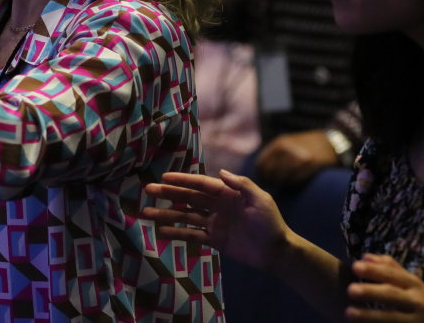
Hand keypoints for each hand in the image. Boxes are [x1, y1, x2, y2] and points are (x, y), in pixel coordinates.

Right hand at [142, 169, 290, 271]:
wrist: (276, 252)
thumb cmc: (271, 223)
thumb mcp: (260, 200)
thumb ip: (242, 185)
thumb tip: (220, 171)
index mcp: (227, 193)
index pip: (200, 184)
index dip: (182, 180)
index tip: (164, 176)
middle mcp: (217, 205)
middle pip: (188, 197)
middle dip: (168, 193)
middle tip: (148, 190)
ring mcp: (214, 222)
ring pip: (186, 216)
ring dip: (167, 214)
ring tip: (147, 213)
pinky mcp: (214, 240)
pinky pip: (192, 235)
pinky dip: (177, 233)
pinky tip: (162, 232)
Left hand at [254, 130, 338, 189]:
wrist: (328, 143)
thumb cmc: (304, 145)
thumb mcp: (286, 142)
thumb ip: (273, 154)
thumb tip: (259, 171)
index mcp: (278, 143)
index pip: (261, 163)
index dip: (260, 175)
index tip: (262, 181)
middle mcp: (286, 149)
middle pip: (270, 172)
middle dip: (269, 181)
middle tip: (271, 186)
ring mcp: (298, 156)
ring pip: (282, 178)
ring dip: (280, 184)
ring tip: (282, 185)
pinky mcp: (309, 164)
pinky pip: (295, 180)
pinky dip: (291, 185)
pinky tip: (292, 184)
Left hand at [346, 254, 423, 322]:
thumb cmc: (418, 300)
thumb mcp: (410, 282)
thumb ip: (390, 268)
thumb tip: (365, 257)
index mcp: (413, 283)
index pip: (392, 274)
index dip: (375, 271)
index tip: (355, 267)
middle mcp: (415, 301)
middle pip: (392, 295)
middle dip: (371, 292)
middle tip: (350, 290)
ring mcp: (414, 320)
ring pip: (392, 317)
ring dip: (370, 315)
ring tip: (348, 312)